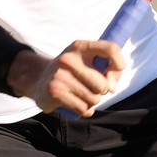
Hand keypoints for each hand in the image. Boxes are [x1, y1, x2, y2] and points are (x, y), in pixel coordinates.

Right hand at [8, 40, 124, 117]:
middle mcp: (69, 59)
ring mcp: (61, 76)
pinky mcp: (55, 92)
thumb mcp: (85, 60)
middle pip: (103, 84)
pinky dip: (84, 110)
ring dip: (91, 101)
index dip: (119, 64)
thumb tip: (113, 88)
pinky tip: (73, 102)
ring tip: (79, 93)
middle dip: (101, 91)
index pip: (111, 49)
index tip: (113, 75)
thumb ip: (107, 69)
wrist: (37, 78)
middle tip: (89, 87)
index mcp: (80, 46)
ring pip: (94, 99)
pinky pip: (84, 109)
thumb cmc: (71, 71)